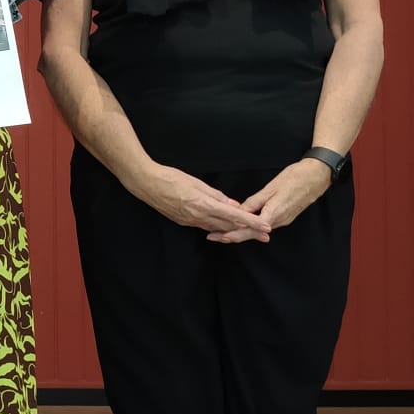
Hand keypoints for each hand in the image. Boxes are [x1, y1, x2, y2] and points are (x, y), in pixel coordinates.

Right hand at [131, 163, 272, 240]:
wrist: (146, 184)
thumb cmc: (171, 178)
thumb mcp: (197, 182)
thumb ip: (217, 196)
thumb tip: (233, 205)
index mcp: (204, 205)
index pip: (234, 216)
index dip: (252, 222)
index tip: (266, 227)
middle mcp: (198, 217)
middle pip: (229, 227)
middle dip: (248, 232)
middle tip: (264, 236)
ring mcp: (190, 221)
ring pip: (217, 229)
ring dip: (234, 232)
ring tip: (249, 234)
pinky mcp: (183, 222)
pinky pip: (205, 227)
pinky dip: (218, 228)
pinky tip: (225, 228)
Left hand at [218, 158, 332, 239]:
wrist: (318, 176)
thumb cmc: (296, 178)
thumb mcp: (271, 187)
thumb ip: (255, 201)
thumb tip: (240, 211)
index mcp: (274, 214)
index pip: (248, 229)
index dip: (232, 233)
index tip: (217, 235)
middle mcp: (279, 221)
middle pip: (251, 233)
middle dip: (232, 236)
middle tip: (213, 237)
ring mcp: (283, 220)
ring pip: (257, 230)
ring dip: (241, 232)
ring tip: (222, 232)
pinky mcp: (285, 216)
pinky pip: (264, 225)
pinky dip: (251, 227)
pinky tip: (242, 225)